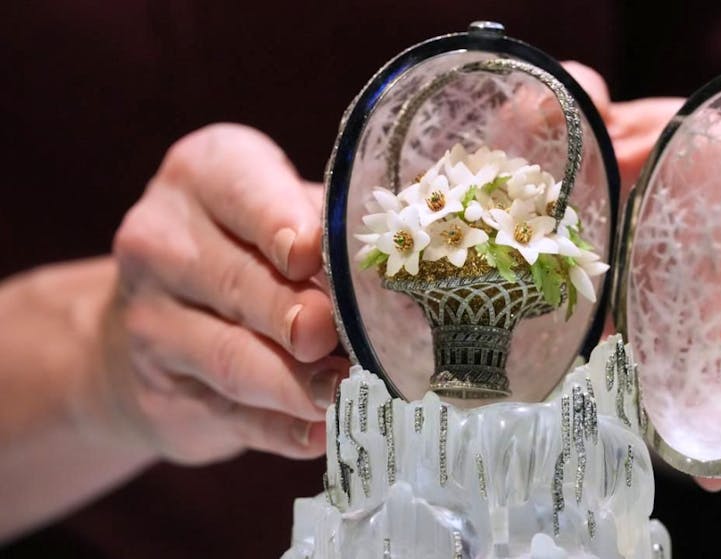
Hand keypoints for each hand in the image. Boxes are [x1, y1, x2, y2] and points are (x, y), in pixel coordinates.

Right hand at [89, 123, 345, 464]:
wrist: (148, 325)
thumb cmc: (249, 250)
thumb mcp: (283, 214)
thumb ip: (329, 232)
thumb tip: (399, 272)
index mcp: (203, 176)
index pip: (240, 192)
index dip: (279, 224)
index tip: (310, 253)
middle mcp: (163, 241)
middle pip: (237, 281)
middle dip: (293, 313)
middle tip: (336, 335)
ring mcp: (152, 322)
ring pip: (230, 355)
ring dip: (294, 381)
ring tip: (345, 391)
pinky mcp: (164, 391)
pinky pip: (230, 415)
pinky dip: (281, 429)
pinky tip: (320, 433)